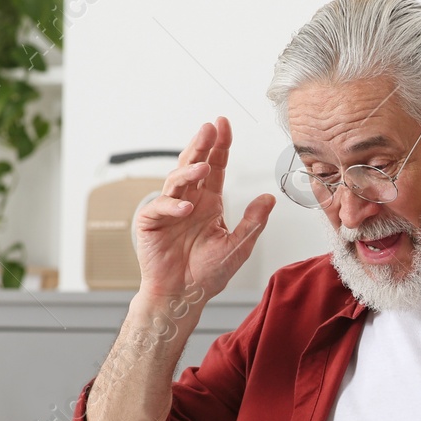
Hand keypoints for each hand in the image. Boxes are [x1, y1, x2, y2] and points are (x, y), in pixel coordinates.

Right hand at [133, 116, 273, 304]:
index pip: (215, 167)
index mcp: (209, 202)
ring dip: (189, 171)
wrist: (183, 296)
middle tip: (209, 128)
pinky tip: (186, 207)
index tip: (224, 125)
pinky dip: (172, 205)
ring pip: (176, 180)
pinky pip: (160, 207)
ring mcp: (168, 209)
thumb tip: (270, 198)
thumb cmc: (207, 273)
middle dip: (201, 145)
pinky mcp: (151, 223)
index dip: (219, 146)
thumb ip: (253, 222)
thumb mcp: (238, 246)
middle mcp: (189, 200)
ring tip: (202, 166)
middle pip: (194, 165)